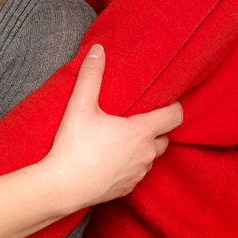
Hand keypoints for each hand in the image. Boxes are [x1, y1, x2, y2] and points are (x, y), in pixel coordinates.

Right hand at [43, 46, 181, 208]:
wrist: (62, 187)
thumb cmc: (73, 146)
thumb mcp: (80, 106)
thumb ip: (91, 75)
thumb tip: (98, 49)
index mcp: (141, 132)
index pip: (175, 117)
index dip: (174, 107)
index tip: (164, 101)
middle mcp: (146, 154)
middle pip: (164, 137)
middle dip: (155, 128)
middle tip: (135, 119)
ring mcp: (138, 174)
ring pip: (151, 156)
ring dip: (143, 147)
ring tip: (122, 138)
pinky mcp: (128, 189)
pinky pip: (138, 173)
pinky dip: (131, 164)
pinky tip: (111, 159)